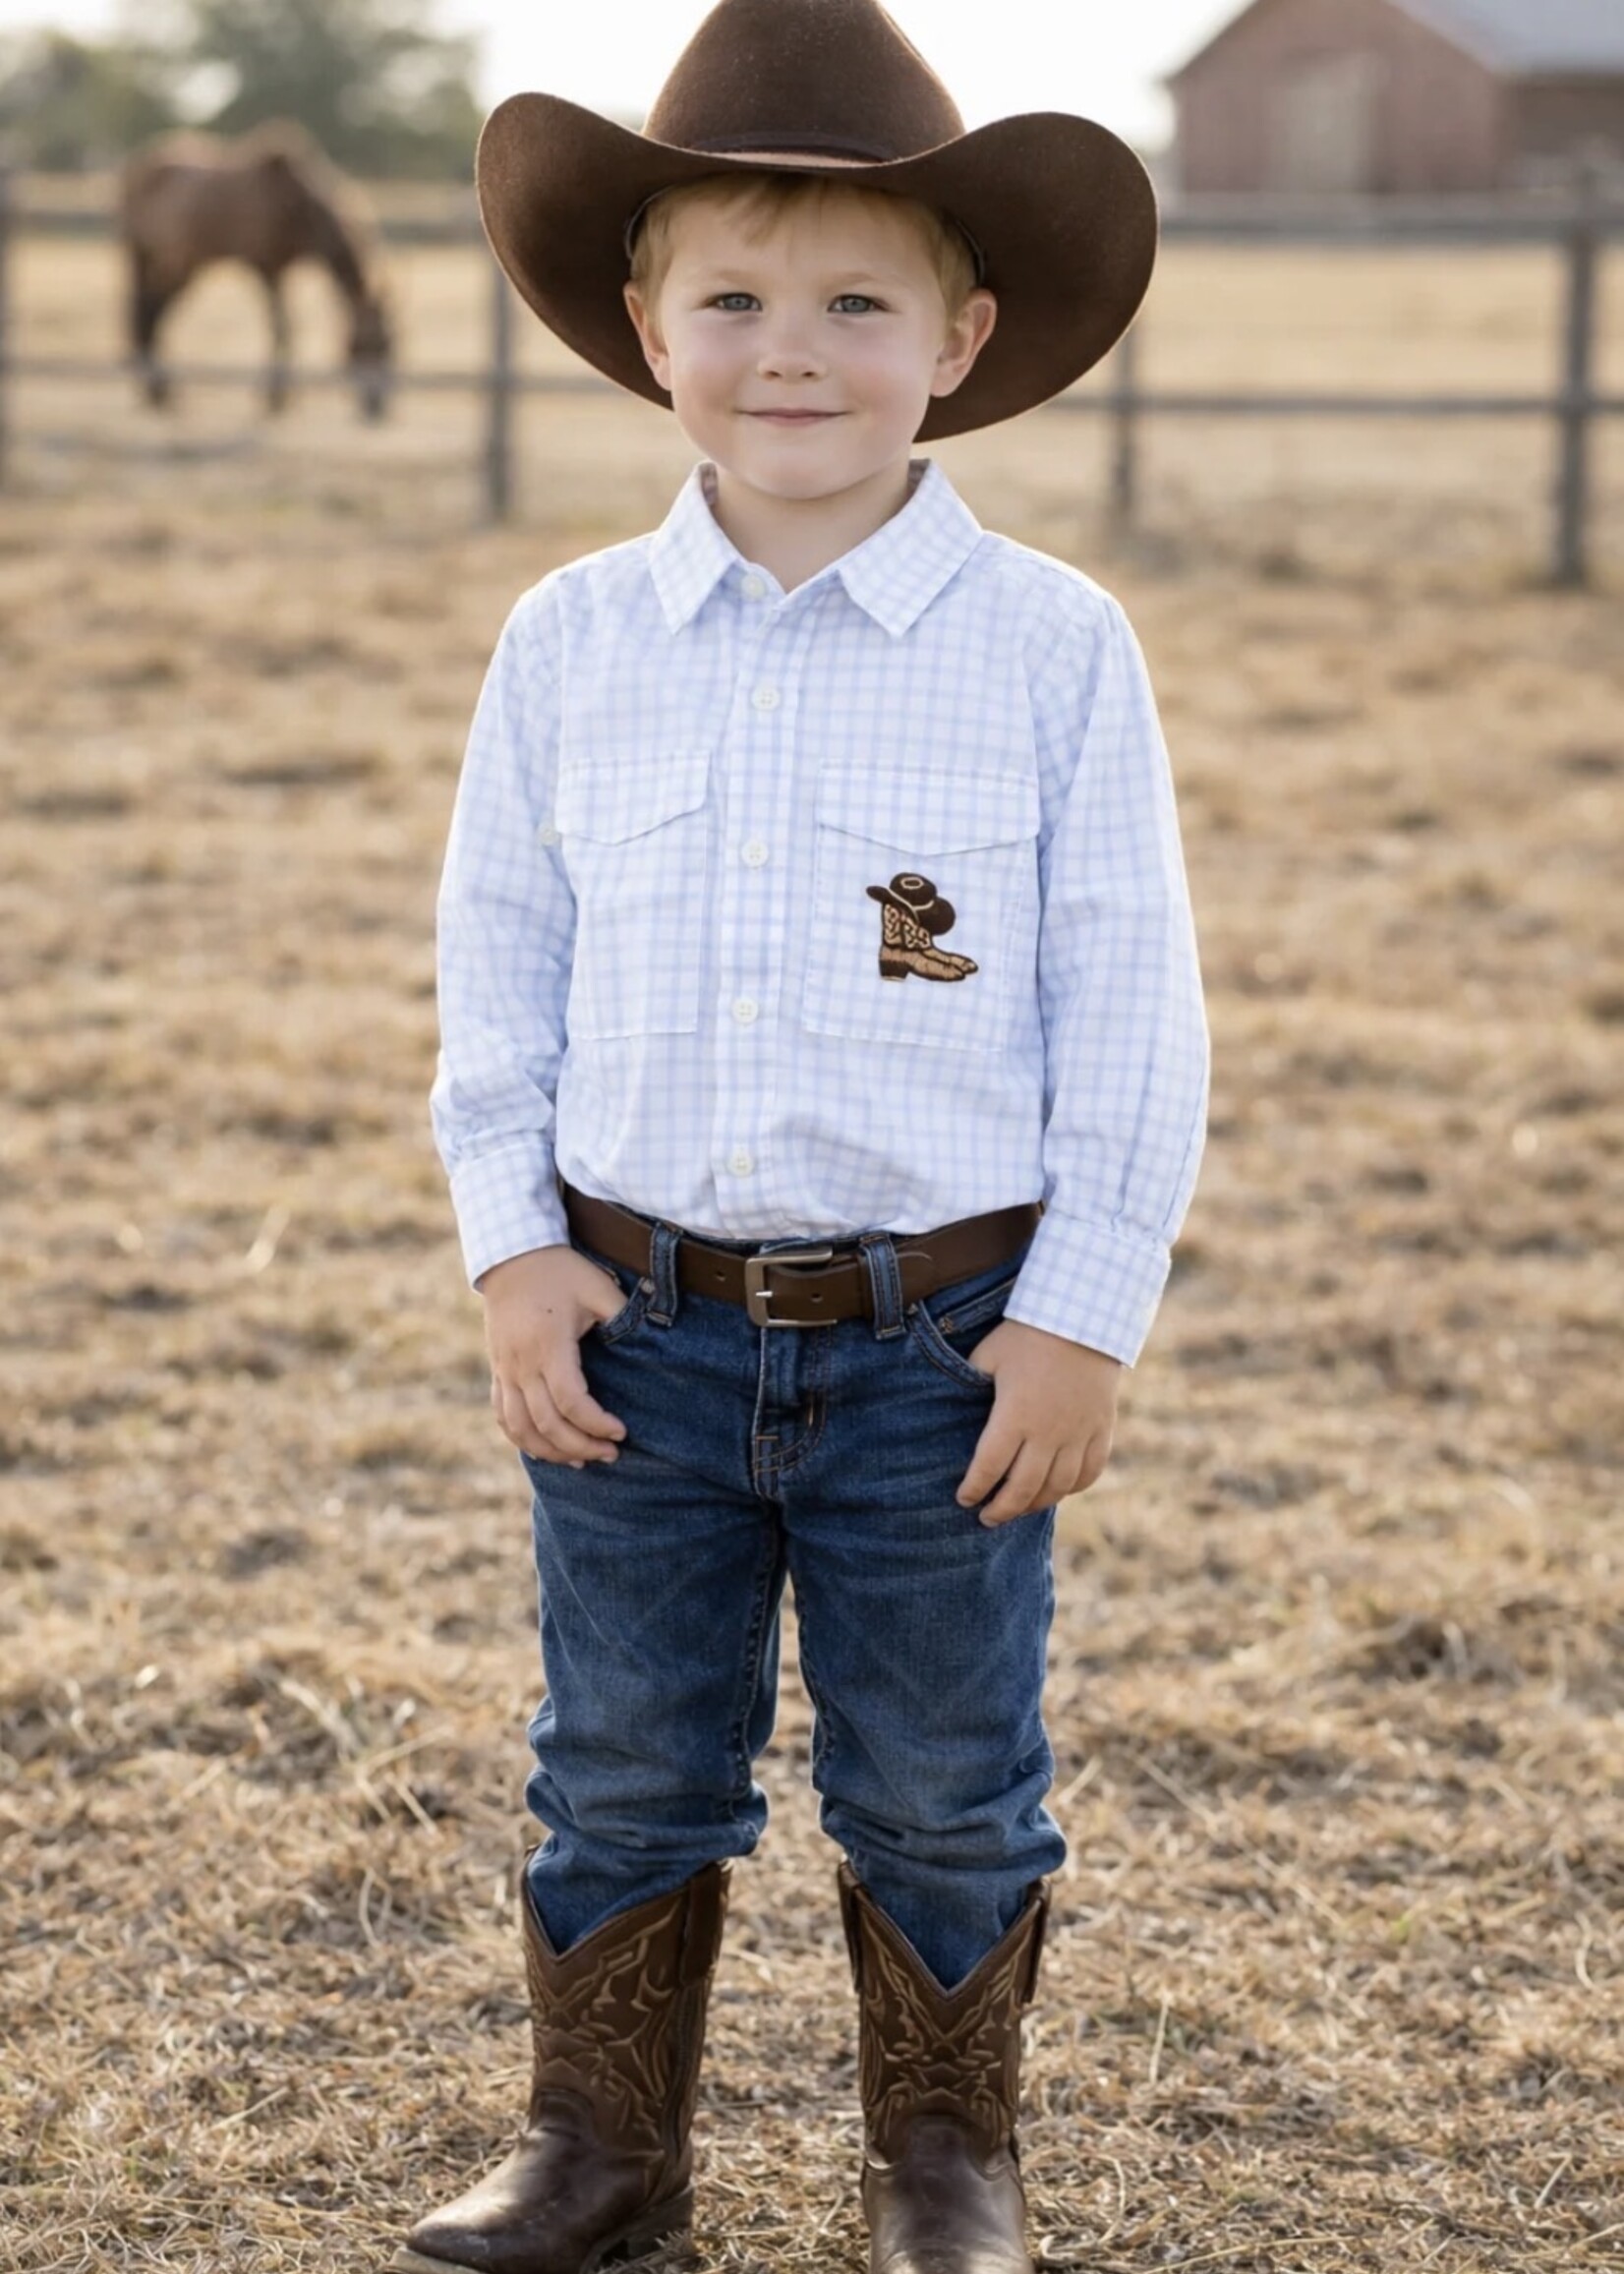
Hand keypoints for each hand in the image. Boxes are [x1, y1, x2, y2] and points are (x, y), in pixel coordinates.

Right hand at [479, 1245, 629, 1465]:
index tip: (622, 1431)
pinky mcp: (497, 1370)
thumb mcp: (597, 1286)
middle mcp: (521, 1364)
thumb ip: (624, 1316)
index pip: (572, 1402)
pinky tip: (544, 1451)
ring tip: (581, 1461)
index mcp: (549, 1346)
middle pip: (547, 1424)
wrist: (511, 1254)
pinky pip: (503, 1417)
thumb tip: (658, 1339)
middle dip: (581, 1446)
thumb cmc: (561, 1270)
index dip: (597, 1424)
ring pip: (520, 1428)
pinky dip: (522, 1439)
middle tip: (611, 1454)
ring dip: (551, 1451)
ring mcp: (504, 1370)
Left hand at [956, 1319, 1120, 1525]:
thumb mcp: (987, 1355)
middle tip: (987, 1518)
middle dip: (1001, 1510)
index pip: (988, 1468)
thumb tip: (951, 1405)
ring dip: (1034, 1504)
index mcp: (1014, 1416)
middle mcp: (1048, 1433)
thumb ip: (970, 1385)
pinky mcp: (1101, 1430)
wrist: (1083, 1318)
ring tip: (1018, 1509)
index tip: (964, 1499)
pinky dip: (1072, 1488)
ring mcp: (1078, 1434)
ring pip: (1057, 1488)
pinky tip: (1057, 1491)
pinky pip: (1089, 1472)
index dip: (974, 1489)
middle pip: (1022, 1489)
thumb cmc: (1027, 1334)